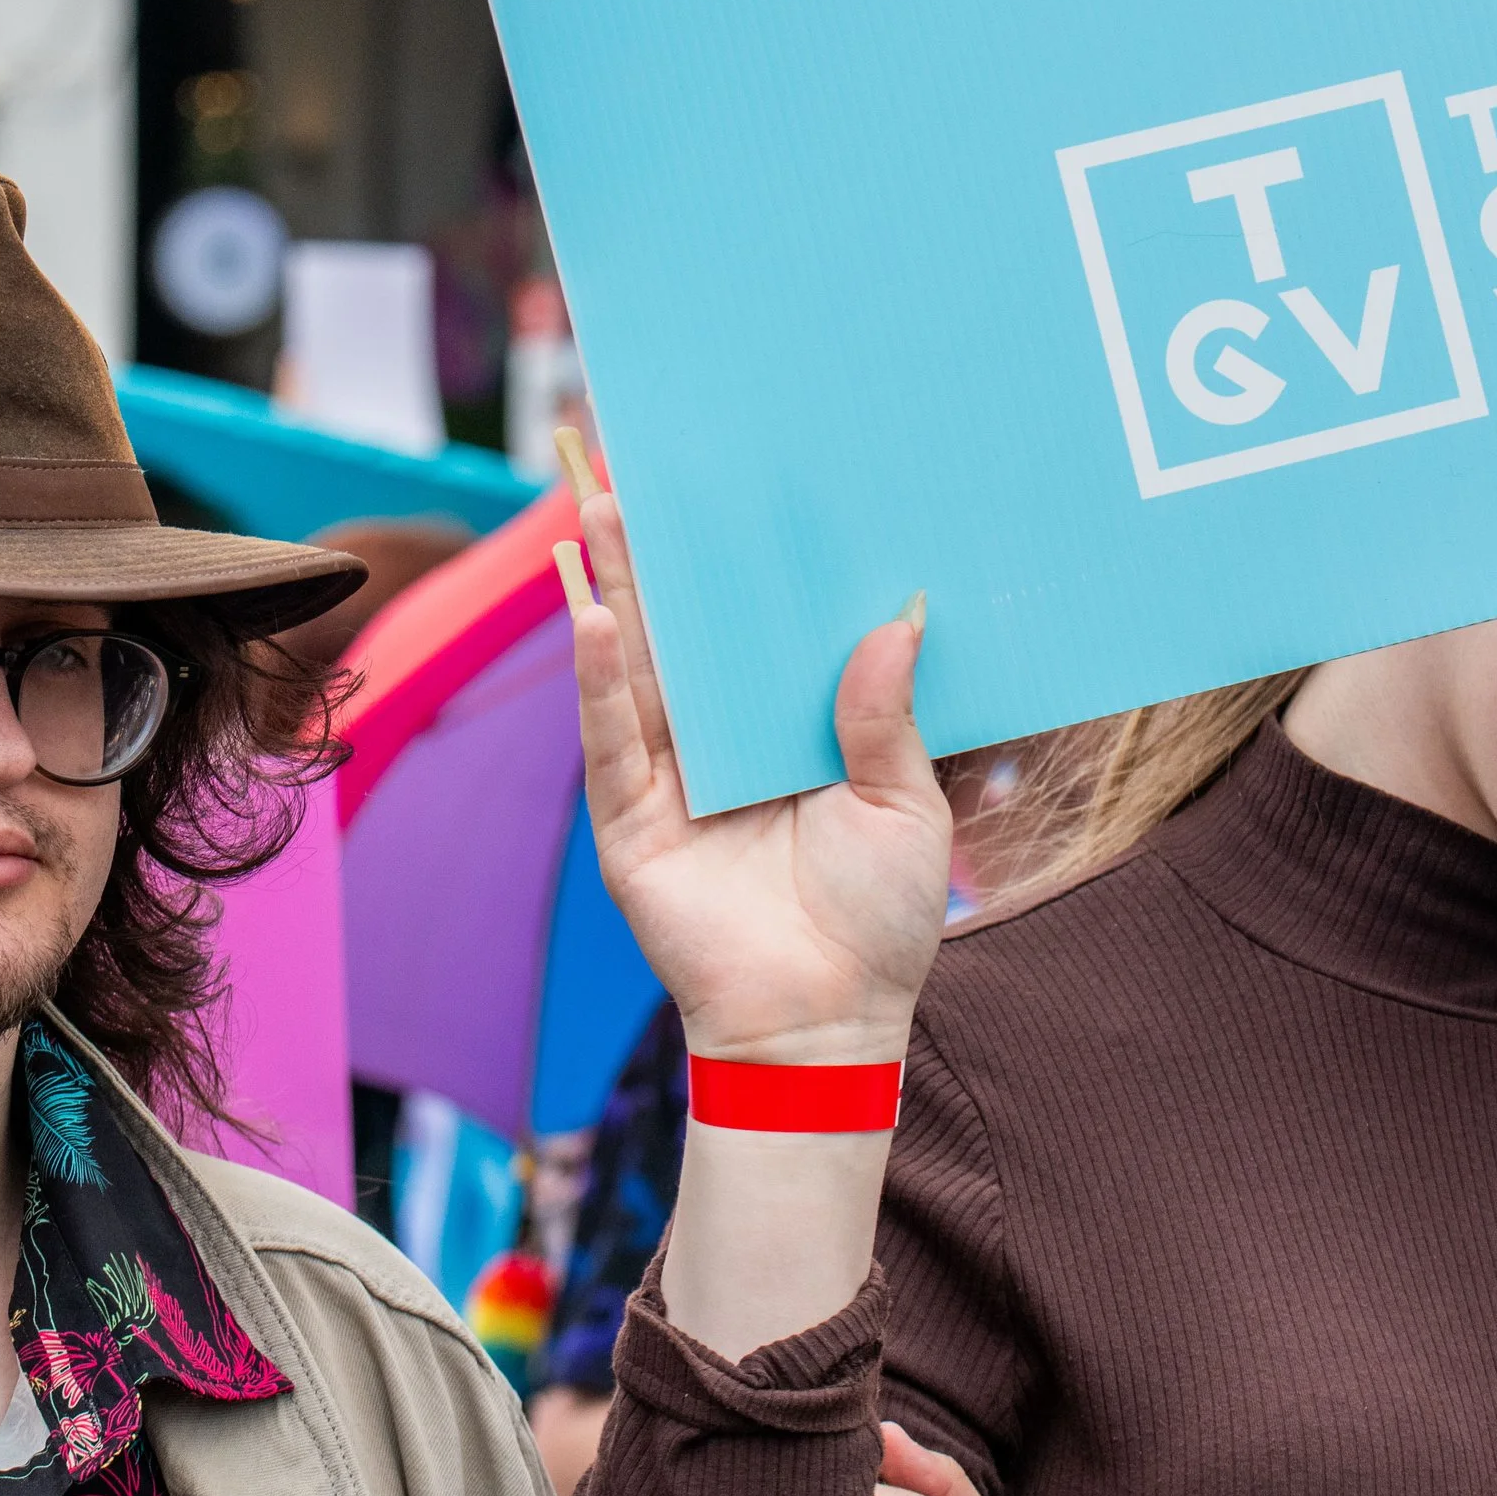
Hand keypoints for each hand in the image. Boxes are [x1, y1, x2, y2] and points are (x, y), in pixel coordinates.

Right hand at [562, 466, 950, 1061]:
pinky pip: (609, 742)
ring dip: (616, 591)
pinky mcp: (630, 824)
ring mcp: (669, 781)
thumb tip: (895, 617)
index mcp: (785, 730)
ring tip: (603, 511)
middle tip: (643, 472)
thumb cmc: (879, 921)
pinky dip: (598, 680)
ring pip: (636, 670)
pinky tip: (593, 618)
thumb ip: (886, 714)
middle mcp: (720, 745)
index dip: (742, 569)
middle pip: (683, 636)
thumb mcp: (903, 803)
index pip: (756, 633)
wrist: (828, 1024)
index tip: (735, 491)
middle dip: (661, 558)